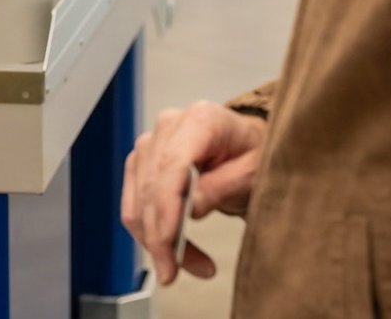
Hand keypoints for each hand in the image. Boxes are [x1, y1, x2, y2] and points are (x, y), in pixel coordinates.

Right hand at [120, 101, 267, 284]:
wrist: (248, 147)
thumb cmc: (254, 155)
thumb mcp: (253, 172)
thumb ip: (222, 186)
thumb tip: (190, 207)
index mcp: (201, 119)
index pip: (172, 165)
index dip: (166, 207)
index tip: (168, 243)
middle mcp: (170, 126)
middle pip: (152, 185)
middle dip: (159, 235)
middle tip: (174, 271)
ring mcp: (153, 143)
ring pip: (139, 199)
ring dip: (156, 239)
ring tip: (191, 265)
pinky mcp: (144, 162)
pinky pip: (136, 203)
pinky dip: (150, 232)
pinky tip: (173, 251)